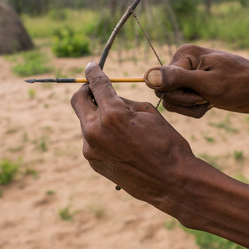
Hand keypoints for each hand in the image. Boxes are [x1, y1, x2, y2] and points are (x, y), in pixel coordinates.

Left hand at [70, 62, 198, 210]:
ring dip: (96, 115)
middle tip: (95, 89)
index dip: (93, 72)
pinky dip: (101, 133)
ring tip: (120, 123)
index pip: (96, 84)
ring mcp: (91, 148)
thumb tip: (108, 96)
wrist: (171, 181)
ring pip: (85, 121)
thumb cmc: (166, 142)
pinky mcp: (92, 161)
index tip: (91, 67)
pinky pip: (91, 139)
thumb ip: (122, 102)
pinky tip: (120, 140)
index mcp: (112, 114)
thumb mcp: (147, 112)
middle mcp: (95, 130)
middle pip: (78, 100)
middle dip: (86, 91)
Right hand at [144, 44, 248, 117]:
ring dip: (192, 107)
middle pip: (165, 93)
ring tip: (210, 100)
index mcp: (183, 54)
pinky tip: (211, 103)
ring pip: (172, 102)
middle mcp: (182, 63)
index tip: (202, 92)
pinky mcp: (192, 87)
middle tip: (208, 97)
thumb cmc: (240, 84)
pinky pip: (181, 105)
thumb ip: (176, 79)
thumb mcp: (207, 83)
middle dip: (187, 102)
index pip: (161, 83)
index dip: (181, 95)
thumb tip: (147, 76)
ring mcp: (186, 76)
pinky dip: (195, 109)